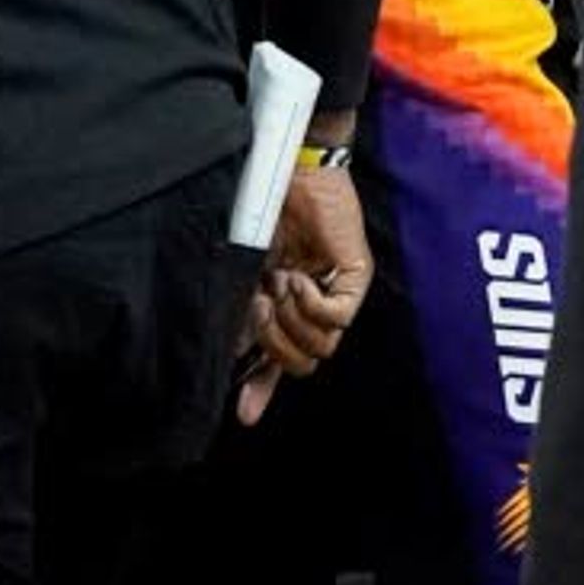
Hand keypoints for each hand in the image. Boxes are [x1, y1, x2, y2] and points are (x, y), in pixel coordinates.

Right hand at [235, 160, 374, 425]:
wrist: (288, 170)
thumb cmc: (264, 209)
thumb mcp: (245, 270)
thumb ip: (241, 315)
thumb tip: (229, 355)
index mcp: (284, 307)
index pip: (277, 362)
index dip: (261, 389)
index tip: (240, 415)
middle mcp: (312, 306)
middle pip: (302, 362)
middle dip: (273, 344)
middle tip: (257, 311)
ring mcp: (336, 293)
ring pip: (321, 346)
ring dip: (290, 322)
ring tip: (275, 288)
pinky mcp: (354, 278)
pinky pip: (338, 319)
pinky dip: (312, 305)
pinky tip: (297, 280)